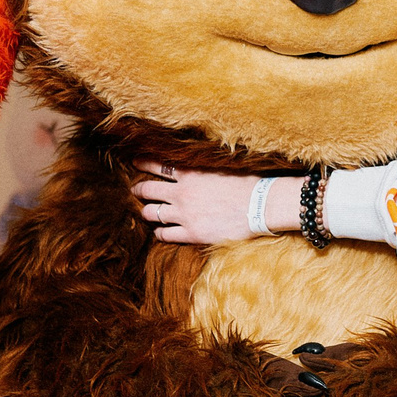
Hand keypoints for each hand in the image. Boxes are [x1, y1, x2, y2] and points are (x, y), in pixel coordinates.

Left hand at [133, 163, 295, 244]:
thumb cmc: (247, 184)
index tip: (135, 162)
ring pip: (151, 213)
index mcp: (190, 173)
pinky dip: (159, 232)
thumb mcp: (220, 167)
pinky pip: (165, 234)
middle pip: (147, 190)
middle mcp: (182, 192)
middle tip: (136, 191)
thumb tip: (192, 164)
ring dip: (146, 212)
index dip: (143, 163)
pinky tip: (160, 231)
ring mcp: (185, 214)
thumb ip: (201, 168)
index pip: (158, 165)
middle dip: (138, 190)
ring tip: (147, 212)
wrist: (261, 205)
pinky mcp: (192, 233)